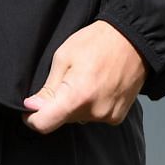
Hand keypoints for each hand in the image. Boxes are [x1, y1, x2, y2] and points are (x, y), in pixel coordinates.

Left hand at [22, 20, 147, 133]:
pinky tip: (97, 87)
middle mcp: (93, 112)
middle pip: (62, 120)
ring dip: (75, 105)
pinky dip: (91, 106)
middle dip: (57, 105)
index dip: (32, 118)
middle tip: (66, 80)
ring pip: (78, 118)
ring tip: (85, 79)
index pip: (44, 124)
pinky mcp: (117, 117)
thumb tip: (32, 107)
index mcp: (76, 97)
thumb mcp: (64, 57)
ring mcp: (108, 116)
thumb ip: (48, 88)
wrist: (134, 40)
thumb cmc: (97, 42)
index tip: (30, 109)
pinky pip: (94, 116)